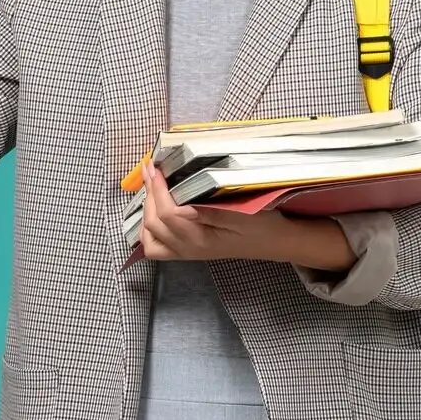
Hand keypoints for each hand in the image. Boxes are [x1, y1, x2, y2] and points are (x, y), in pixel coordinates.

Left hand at [139, 160, 295, 261]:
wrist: (274, 243)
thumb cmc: (261, 225)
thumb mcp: (241, 214)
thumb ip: (210, 212)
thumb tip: (182, 205)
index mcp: (201, 240)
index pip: (169, 215)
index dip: (158, 189)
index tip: (156, 167)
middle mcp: (189, 250)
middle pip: (154, 224)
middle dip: (149, 194)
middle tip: (150, 169)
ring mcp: (186, 253)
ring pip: (150, 238)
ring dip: (146, 211)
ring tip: (151, 187)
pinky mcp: (187, 251)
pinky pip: (157, 246)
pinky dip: (149, 228)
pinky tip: (155, 209)